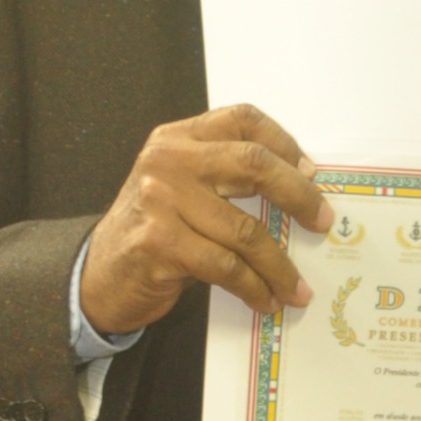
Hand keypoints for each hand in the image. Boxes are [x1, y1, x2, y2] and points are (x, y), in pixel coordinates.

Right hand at [78, 104, 331, 336]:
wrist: (97, 276)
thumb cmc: (151, 233)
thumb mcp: (180, 189)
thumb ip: (222, 176)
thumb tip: (298, 190)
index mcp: (178, 138)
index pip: (242, 120)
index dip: (284, 142)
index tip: (310, 171)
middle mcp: (168, 161)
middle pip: (253, 164)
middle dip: (298, 195)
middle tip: (323, 222)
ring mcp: (161, 200)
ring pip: (245, 229)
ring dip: (279, 265)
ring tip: (297, 287)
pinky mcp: (160, 243)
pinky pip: (226, 266)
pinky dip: (254, 287)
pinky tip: (266, 300)